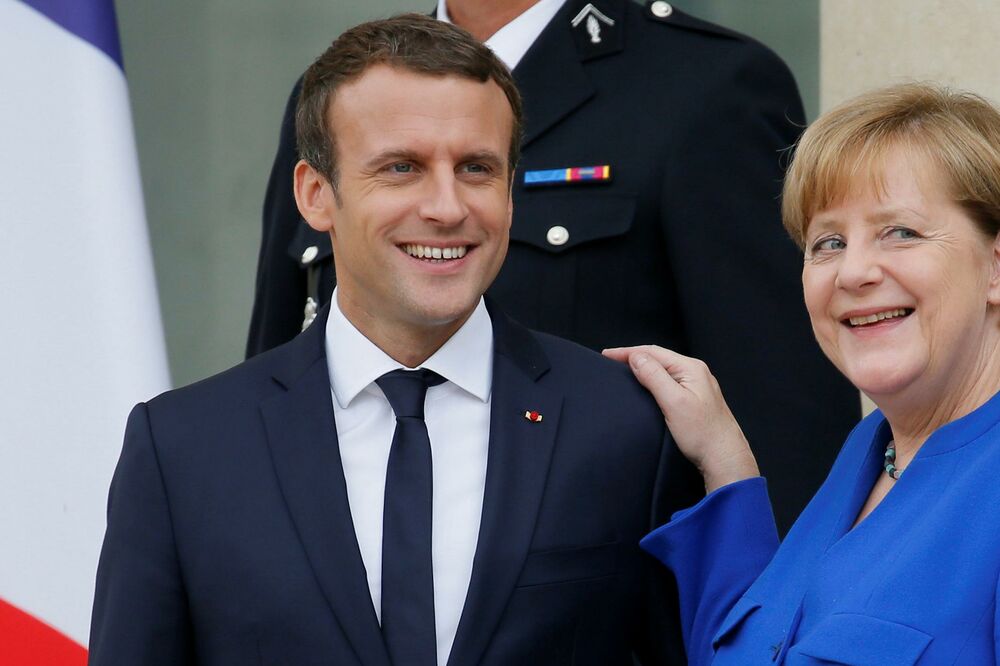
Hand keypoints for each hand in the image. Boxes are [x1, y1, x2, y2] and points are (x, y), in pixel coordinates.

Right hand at [603, 345, 758, 492]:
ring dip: (643, 367)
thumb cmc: (703, 434)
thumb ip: (654, 377)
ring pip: (663, 369)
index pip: (653, 352)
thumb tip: (636, 357)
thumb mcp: (674, 402)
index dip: (627, 352)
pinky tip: (645, 385)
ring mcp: (697, 385)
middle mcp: (696, 373)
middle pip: (658, 358)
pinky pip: (669, 381)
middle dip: (634, 357)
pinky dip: (653, 379)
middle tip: (611, 360)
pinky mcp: (695, 398)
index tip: (607, 355)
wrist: (724, 457)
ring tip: (624, 369)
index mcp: (691, 369)